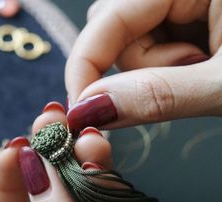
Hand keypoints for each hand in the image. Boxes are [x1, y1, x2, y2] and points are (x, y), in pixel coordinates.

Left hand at [0, 102, 152, 201]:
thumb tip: (39, 169)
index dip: (4, 179)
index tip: (16, 146)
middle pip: (46, 195)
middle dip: (47, 156)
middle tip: (50, 120)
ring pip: (81, 193)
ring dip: (80, 158)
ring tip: (81, 132)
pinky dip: (108, 177)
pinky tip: (100, 154)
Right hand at [65, 0, 221, 132]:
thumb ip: (157, 94)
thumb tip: (87, 110)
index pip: (110, 14)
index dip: (86, 64)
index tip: (79, 112)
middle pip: (116, 26)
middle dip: (135, 69)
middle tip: (182, 85)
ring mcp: (182, 2)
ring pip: (130, 40)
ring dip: (152, 73)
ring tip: (200, 78)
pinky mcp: (186, 18)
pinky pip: (150, 44)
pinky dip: (162, 70)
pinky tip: (196, 71)